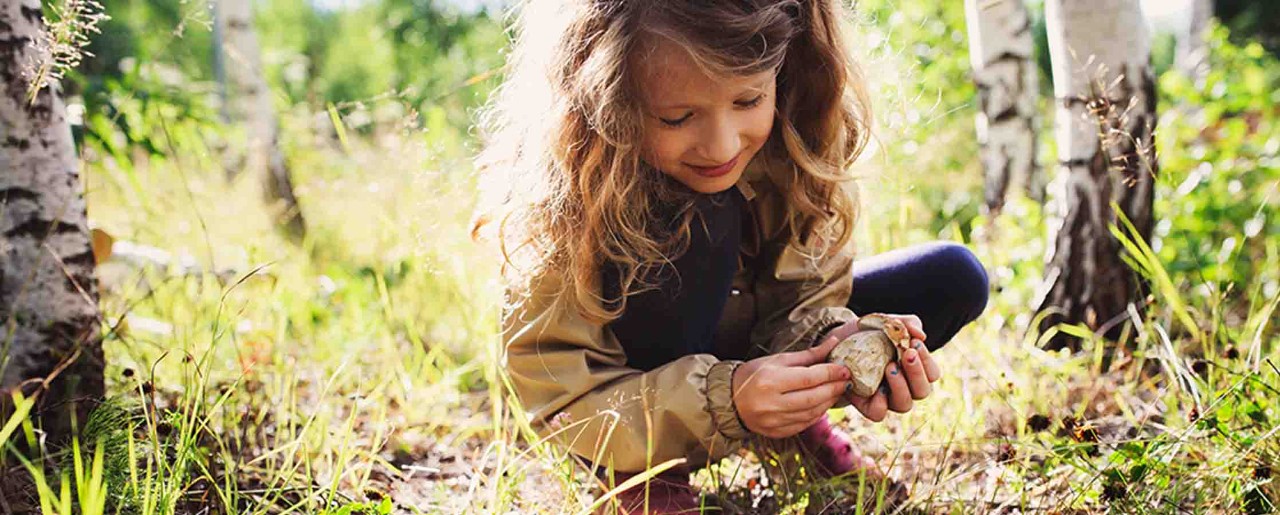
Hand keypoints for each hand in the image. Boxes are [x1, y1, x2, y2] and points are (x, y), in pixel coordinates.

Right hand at [731, 336, 851, 437]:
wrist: (729, 399)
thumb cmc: (754, 374)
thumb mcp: (777, 360)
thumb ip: (808, 355)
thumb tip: (833, 343)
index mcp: (770, 381)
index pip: (809, 378)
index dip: (830, 373)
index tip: (845, 369)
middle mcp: (772, 404)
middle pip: (813, 398)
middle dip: (834, 388)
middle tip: (846, 381)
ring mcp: (774, 421)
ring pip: (812, 413)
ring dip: (828, 402)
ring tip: (836, 391)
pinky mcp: (776, 432)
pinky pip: (804, 424)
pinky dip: (817, 414)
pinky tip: (822, 404)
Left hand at [820, 314, 941, 421]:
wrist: (838, 341)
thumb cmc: (869, 333)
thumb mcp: (886, 322)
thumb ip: (906, 324)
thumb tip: (921, 335)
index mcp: (914, 370)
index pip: (932, 373)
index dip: (927, 361)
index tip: (914, 343)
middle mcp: (905, 387)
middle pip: (923, 391)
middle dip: (917, 372)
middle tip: (906, 354)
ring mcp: (887, 398)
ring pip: (904, 404)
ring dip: (900, 386)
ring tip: (889, 367)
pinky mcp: (866, 405)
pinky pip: (878, 413)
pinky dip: (879, 403)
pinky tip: (877, 389)